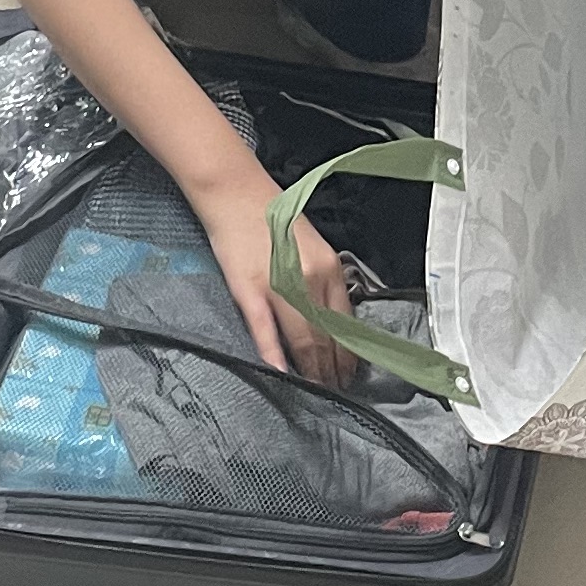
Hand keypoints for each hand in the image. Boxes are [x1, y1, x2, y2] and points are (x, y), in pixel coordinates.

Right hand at [198, 162, 351, 385]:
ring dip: (311, 370)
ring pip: (303, 339)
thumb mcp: (311, 247)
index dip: (348, 354)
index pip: (346, 323)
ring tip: (316, 391)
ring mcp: (281, 286)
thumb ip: (322, 281)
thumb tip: (330, 319)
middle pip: (327, 336)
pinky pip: (266, 332)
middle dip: (332, 369)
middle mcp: (311, 279)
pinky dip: (275, 356)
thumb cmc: (272, 218)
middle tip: (337, 393)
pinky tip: (282, 375)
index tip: (350, 374)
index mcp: (329, 268)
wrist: (236, 192)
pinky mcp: (250, 290)